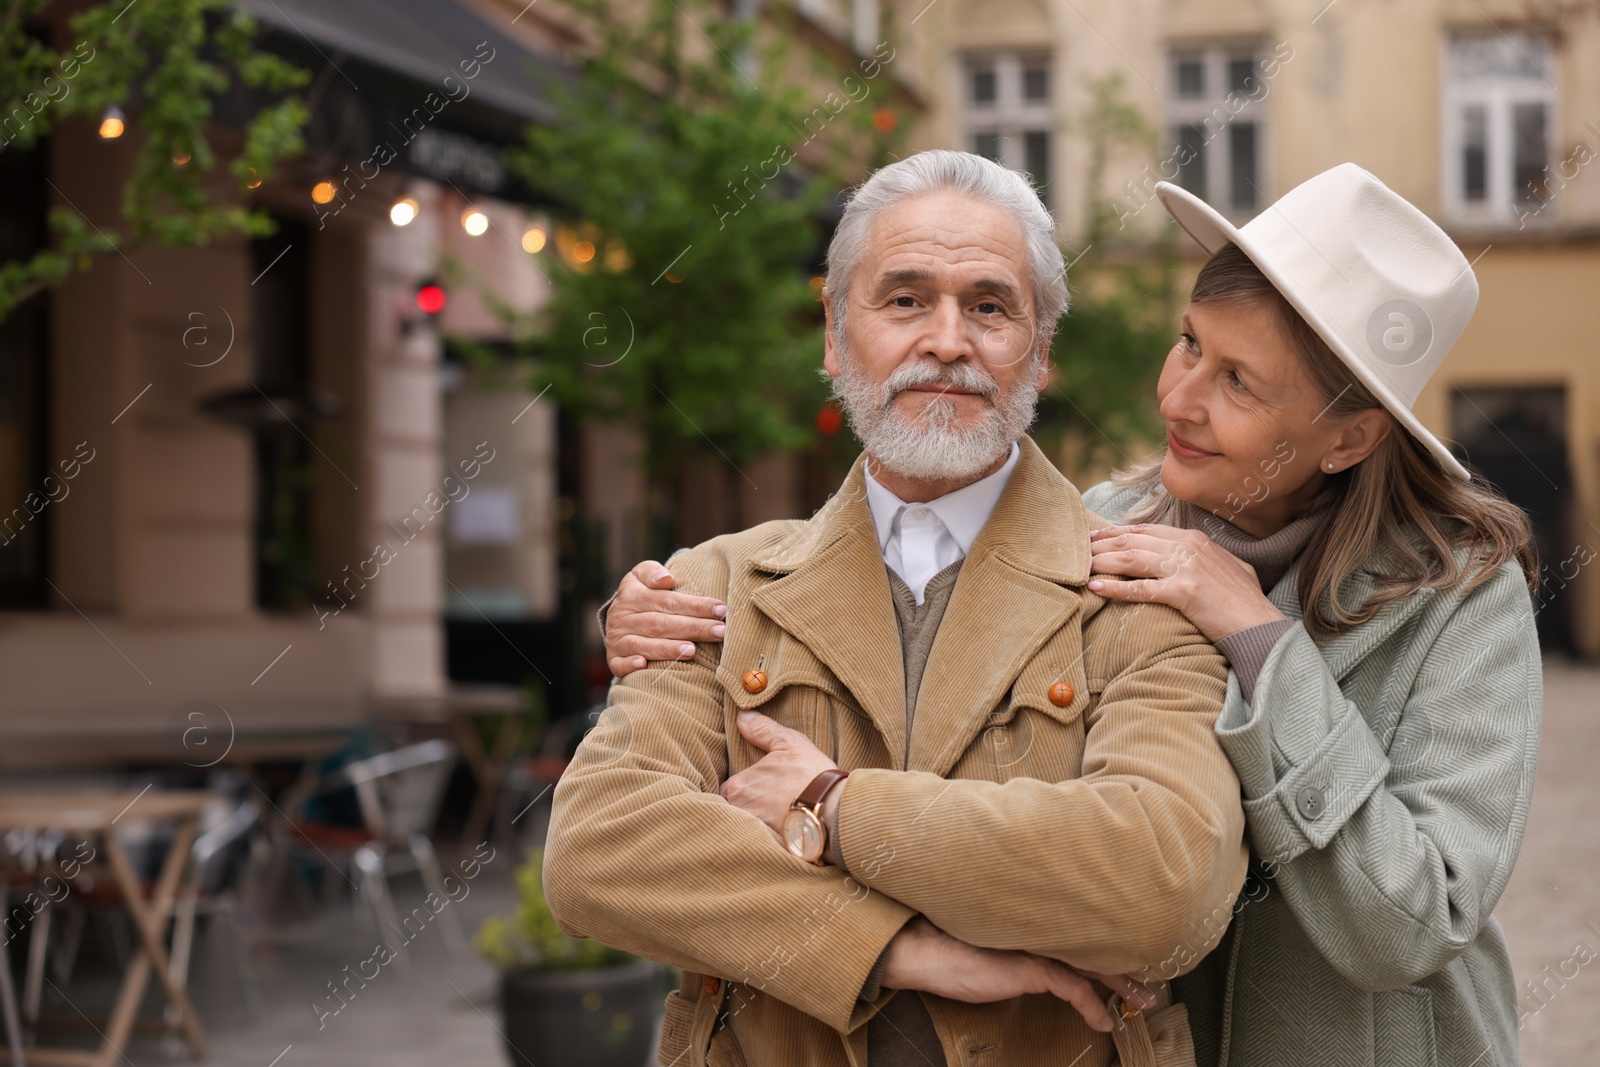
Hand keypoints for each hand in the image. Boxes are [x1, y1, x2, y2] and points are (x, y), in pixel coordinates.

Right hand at [605, 560, 726, 677]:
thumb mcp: (640, 576)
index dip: (695, 605)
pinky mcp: (613, 659)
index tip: (721, 609)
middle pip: (661, 623)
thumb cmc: (641, 596)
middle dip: (693, 628)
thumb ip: (652, 572)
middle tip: (720, 632)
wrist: (615, 619)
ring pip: (643, 645)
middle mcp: (622, 617)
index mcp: (632, 595)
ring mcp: (617, 640)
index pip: (668, 600)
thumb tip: (667, 579)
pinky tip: (643, 665)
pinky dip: (630, 665)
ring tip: (692, 650)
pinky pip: (619, 664)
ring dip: (668, 648)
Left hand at [720, 711, 836, 833]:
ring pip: (745, 825)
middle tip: (767, 802)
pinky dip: (766, 839)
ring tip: (775, 818)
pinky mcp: (766, 848)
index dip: (743, 786)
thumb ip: (762, 730)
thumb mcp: (789, 743)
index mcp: (737, 786)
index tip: (757, 786)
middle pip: (733, 809)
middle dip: (747, 807)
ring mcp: (751, 832)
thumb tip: (742, 715)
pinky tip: (782, 832)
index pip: (729, 788)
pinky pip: (758, 842)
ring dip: (755, 822)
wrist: (834, 812)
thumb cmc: (811, 775)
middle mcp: (738, 812)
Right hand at [882, 918, 1155, 1031]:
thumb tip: (1046, 960)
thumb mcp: (996, 946)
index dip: (1109, 944)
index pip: (1083, 931)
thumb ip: (1024, 947)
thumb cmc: (953, 948)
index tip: (1131, 956)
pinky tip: (1103, 1022)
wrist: (927, 950)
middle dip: (1127, 964)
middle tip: (1151, 982)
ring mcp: (1038, 944)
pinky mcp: (1032, 966)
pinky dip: (1092, 1006)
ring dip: (1122, 985)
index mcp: (1035, 921)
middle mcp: (1042, 928)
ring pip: (1093, 964)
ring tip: (1142, 1002)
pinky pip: (1073, 988)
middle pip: (1096, 944)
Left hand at [1087, 524, 1285, 642]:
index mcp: (1194, 539)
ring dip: (1101, 562)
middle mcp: (1188, 547)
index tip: (1095, 536)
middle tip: (1077, 551)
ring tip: (1079, 567)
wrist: (1259, 624)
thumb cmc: (1243, 601)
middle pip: (1133, 541)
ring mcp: (1186, 567)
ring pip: (1131, 559)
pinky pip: (1139, 588)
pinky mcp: (1183, 591)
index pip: (1145, 530)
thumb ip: (1201, 557)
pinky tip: (1095, 587)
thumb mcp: (1224, 567)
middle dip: (1101, 545)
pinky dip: (1114, 587)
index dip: (1116, 532)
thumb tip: (1185, 557)